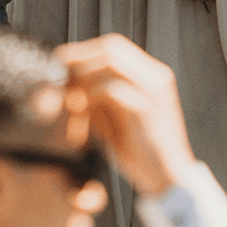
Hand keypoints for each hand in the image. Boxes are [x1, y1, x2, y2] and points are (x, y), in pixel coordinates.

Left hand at [54, 35, 196, 198]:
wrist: (169, 180)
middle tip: (57, 71)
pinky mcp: (145, 107)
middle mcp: (157, 76)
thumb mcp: (116, 117)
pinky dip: (88, 97)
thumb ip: (98, 96)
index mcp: (153, 76)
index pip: (115, 46)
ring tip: (67, 96)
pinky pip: (109, 89)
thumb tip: (68, 80)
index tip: (61, 61)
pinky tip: (79, 113)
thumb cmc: (141, 151)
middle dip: (80, 56)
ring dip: (82, 76)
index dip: (85, 50)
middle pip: (111, 48)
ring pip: (109, 63)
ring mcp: (153, 89)